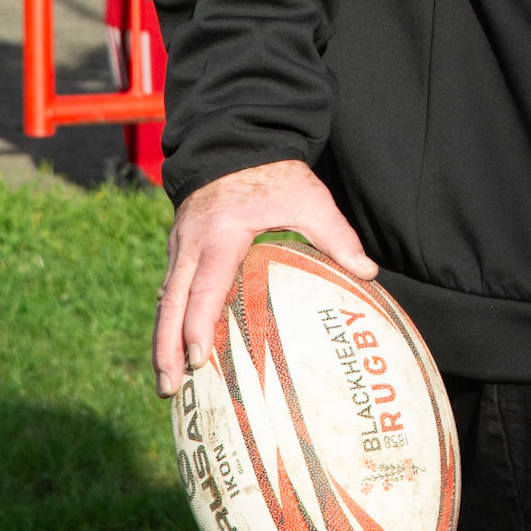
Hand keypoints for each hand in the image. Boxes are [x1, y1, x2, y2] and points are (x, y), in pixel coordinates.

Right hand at [152, 159, 377, 396]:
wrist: (237, 141)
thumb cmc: (276, 174)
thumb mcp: (310, 199)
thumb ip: (336, 235)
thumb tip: (368, 272)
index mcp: (222, 233)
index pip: (206, 286)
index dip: (198, 325)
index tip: (198, 359)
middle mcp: (192, 242)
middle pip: (171, 303)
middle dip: (166, 348)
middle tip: (169, 389)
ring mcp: (180, 244)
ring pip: (165, 299)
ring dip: (161, 340)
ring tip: (166, 381)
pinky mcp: (179, 245)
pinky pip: (169, 288)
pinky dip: (168, 320)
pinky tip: (171, 348)